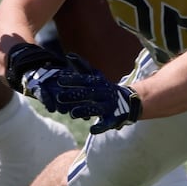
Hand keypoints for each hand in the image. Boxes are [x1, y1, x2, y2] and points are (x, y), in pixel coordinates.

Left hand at [16, 50, 141, 132]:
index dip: (72, 80)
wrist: (127, 102)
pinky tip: (92, 130)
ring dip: (84, 111)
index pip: (84, 80)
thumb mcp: (94, 76)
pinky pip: (107, 123)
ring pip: (96, 108)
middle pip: (88, 94)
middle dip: (74, 96)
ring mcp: (109, 106)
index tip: (59, 80)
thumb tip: (69, 55)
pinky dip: (100, 127)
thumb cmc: (103, 88)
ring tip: (72, 114)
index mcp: (98, 83)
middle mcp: (103, 93)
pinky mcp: (113, 118)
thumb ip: (81, 67)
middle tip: (59, 97)